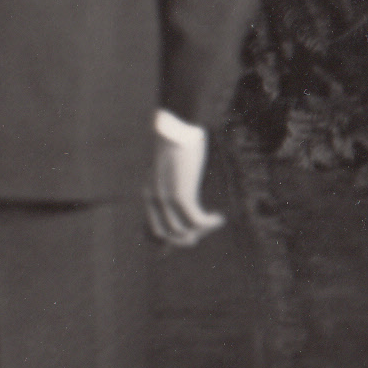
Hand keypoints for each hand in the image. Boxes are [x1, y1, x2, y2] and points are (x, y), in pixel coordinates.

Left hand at [145, 122, 224, 247]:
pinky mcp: (181, 194)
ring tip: (214, 222)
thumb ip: (171, 181)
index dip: (173, 238)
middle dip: (186, 239)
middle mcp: (153, 198)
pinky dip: (209, 223)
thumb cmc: (176, 143)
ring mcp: (166, 198)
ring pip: (183, 230)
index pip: (155, 228)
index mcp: (149, 192)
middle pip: (167, 234)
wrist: (176, 128)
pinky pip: (196, 220)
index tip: (191, 236)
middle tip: (203, 233)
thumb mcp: (169, 167)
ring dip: (201, 231)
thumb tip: (182, 194)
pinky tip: (218, 218)